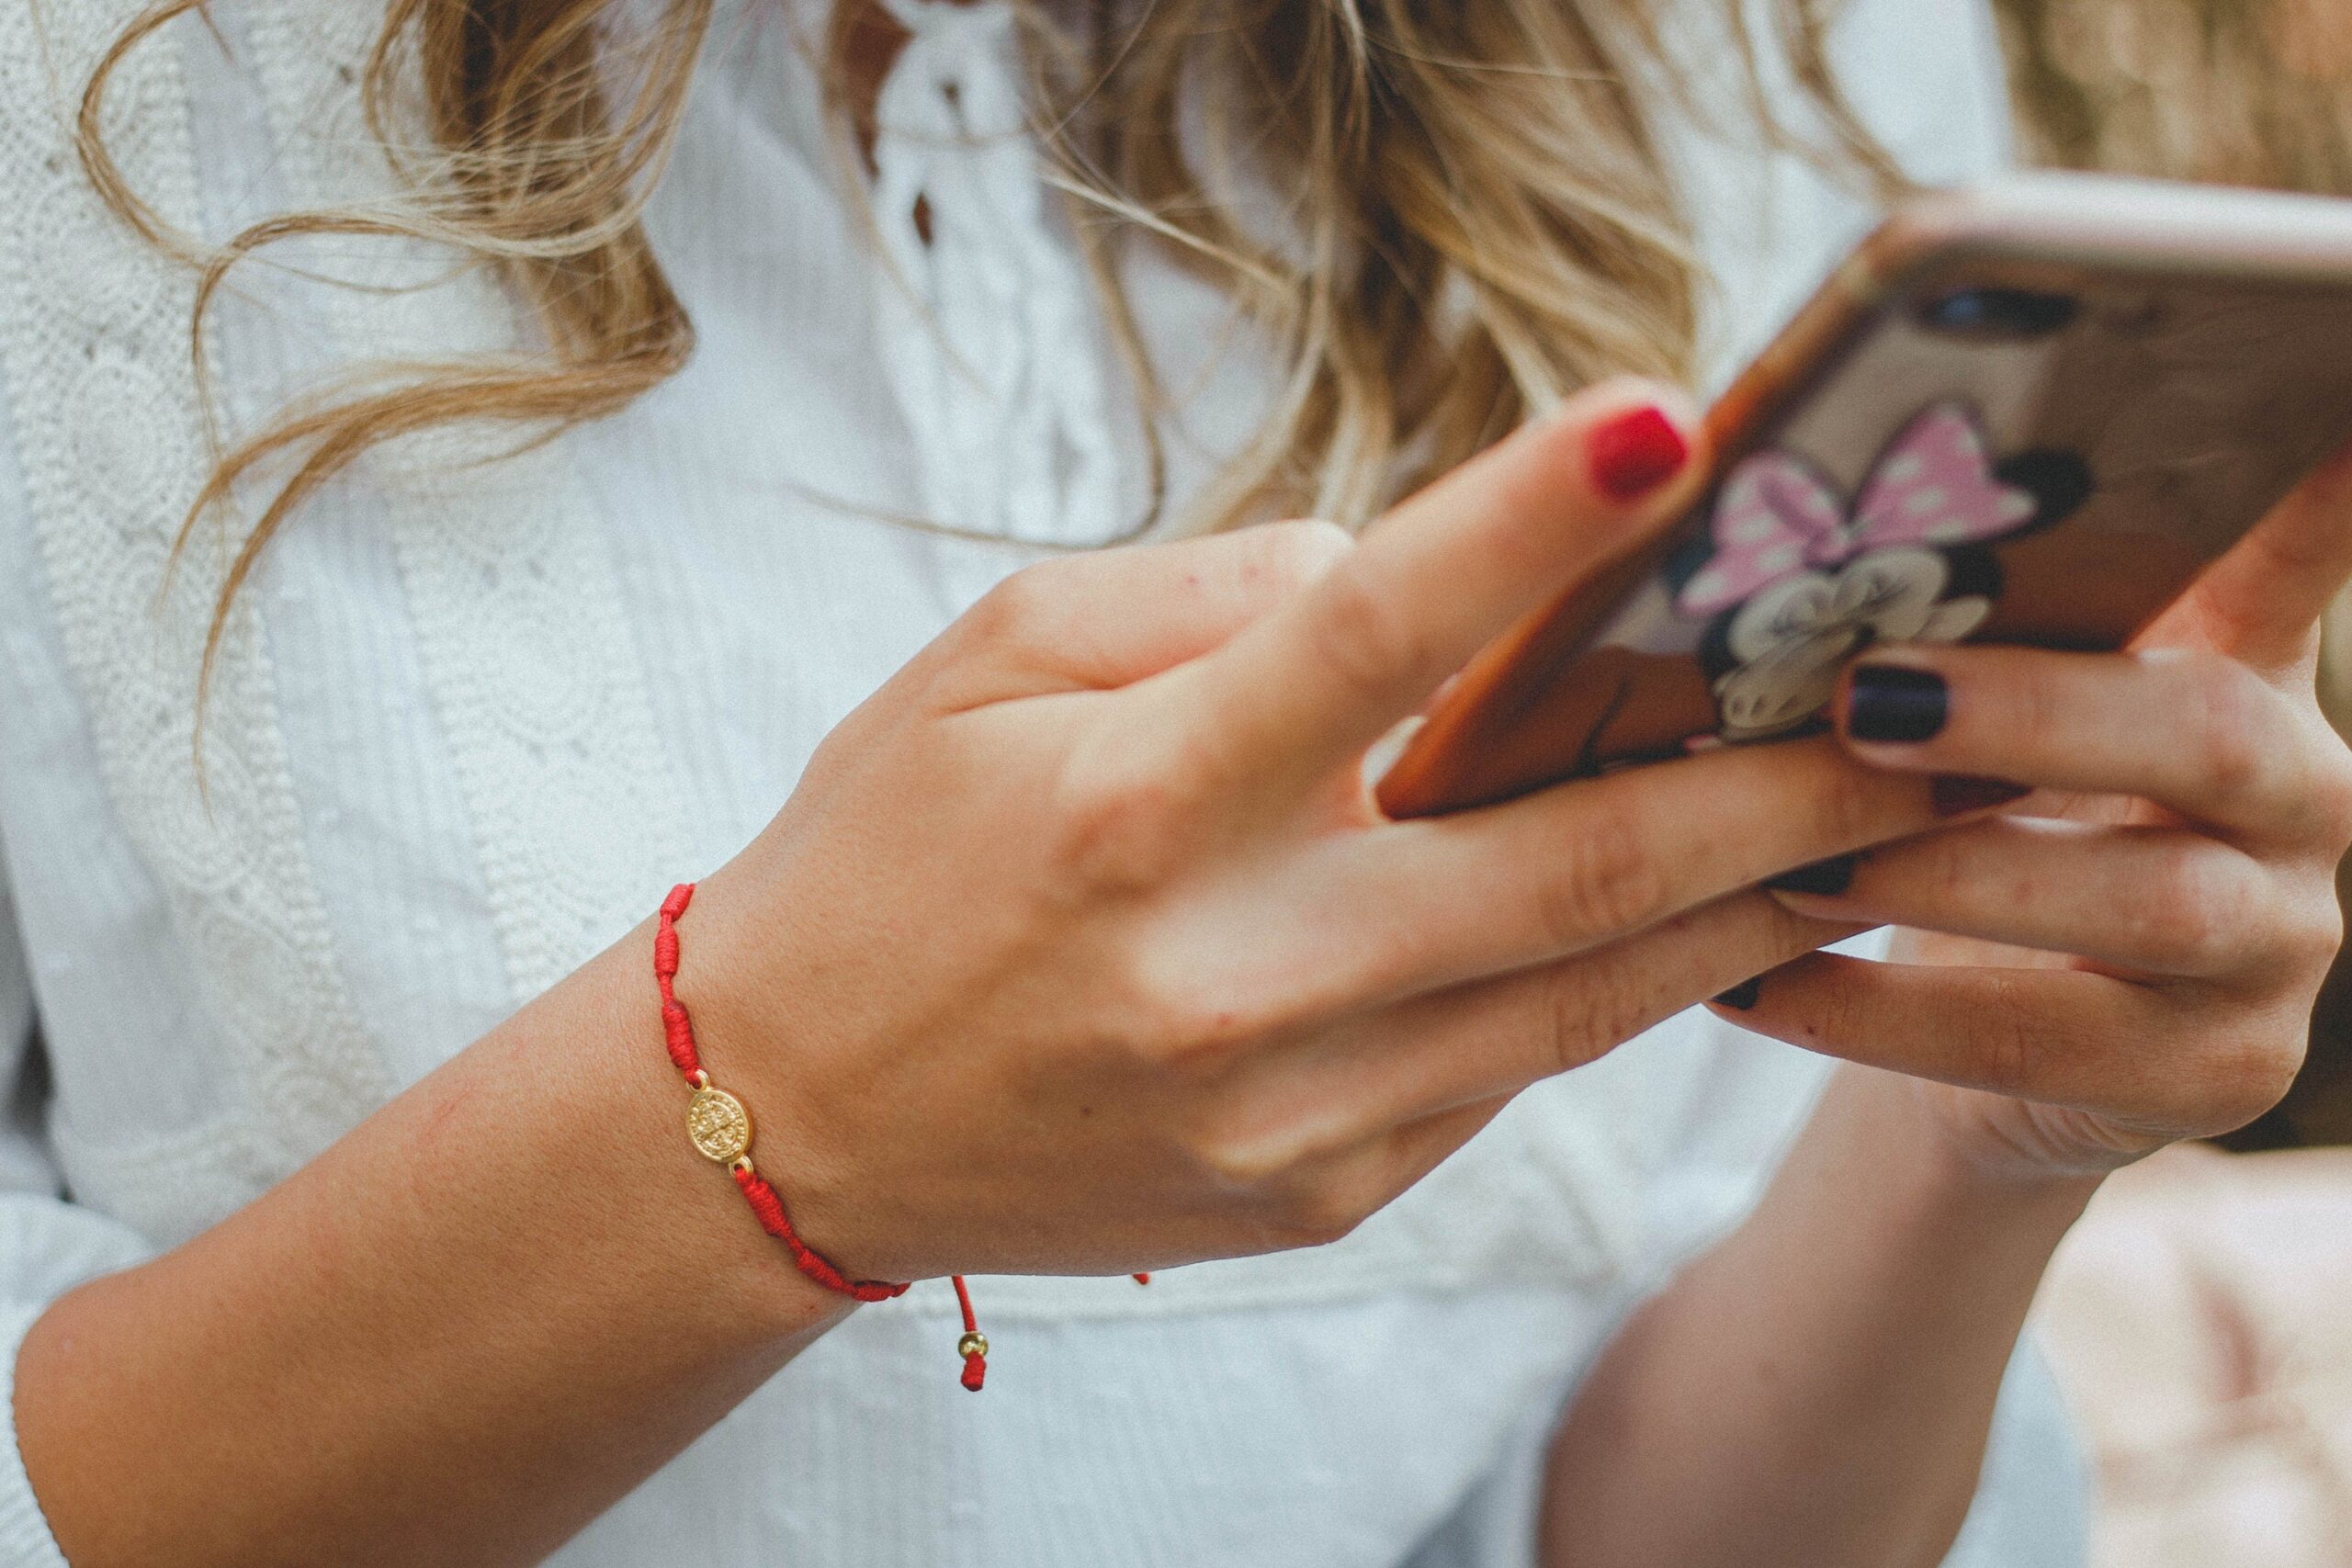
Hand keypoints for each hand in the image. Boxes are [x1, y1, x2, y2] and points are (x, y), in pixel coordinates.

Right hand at [680, 383, 1977, 1282]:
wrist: (791, 1122)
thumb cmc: (882, 860)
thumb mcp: (986, 668)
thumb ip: (1203, 597)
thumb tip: (1394, 579)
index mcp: (1133, 812)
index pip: (1360, 638)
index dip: (1522, 525)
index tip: (1675, 425)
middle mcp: (1228, 977)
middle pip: (1563, 863)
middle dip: (1777, 786)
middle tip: (1927, 717)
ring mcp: (1287, 1113)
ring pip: (1583, 997)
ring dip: (1753, 906)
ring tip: (1881, 827)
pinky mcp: (1315, 1196)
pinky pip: (1504, 1074)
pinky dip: (1609, 989)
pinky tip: (1694, 926)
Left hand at [1725, 446, 2351, 1180]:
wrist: (1985, 1032)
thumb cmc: (1951, 812)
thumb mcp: (1962, 703)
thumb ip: (1933, 622)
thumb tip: (1720, 498)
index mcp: (2238, 655)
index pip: (2306, 534)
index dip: (2328, 462)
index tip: (2336, 332)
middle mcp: (2303, 786)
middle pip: (2208, 729)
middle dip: (2028, 712)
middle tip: (1864, 695)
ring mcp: (2282, 939)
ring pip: (2146, 900)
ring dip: (1943, 872)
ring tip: (1779, 861)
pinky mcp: (2220, 1073)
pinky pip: (2043, 1043)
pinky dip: (1876, 1011)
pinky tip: (1747, 986)